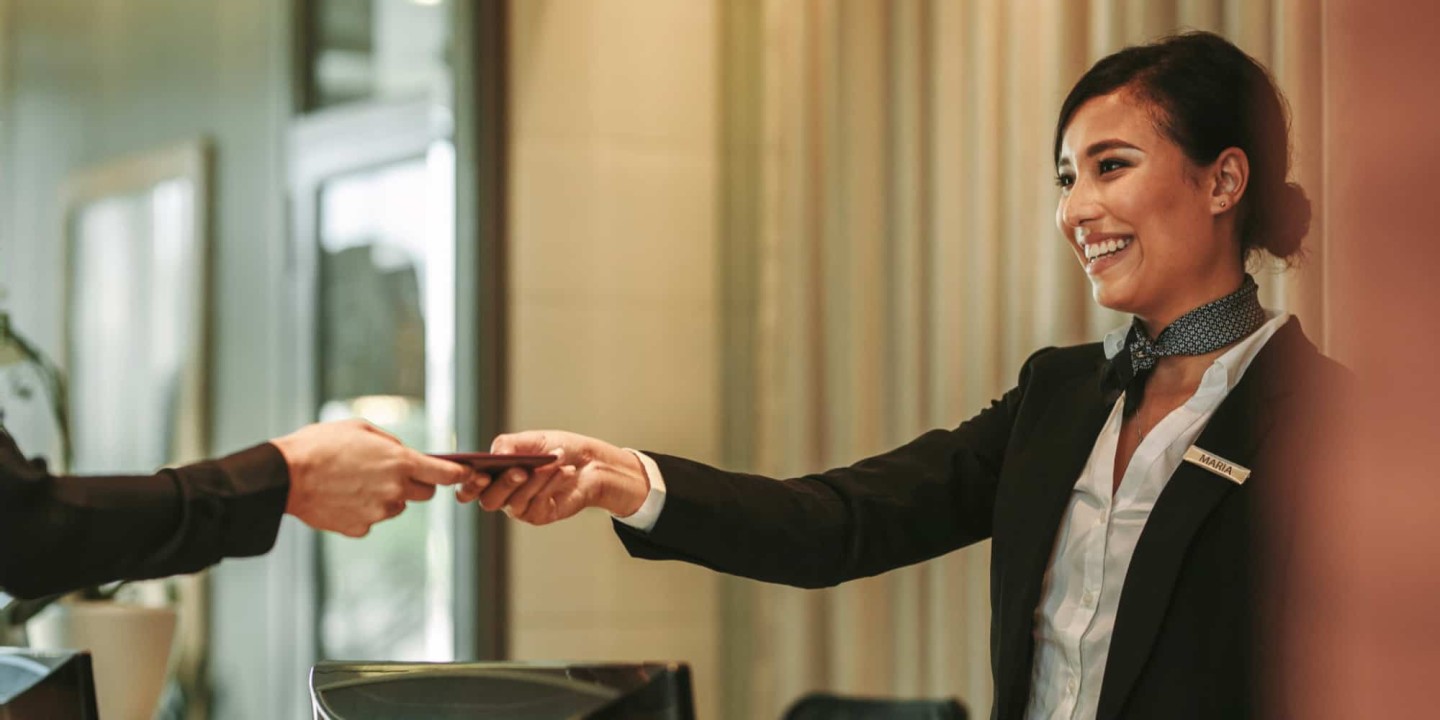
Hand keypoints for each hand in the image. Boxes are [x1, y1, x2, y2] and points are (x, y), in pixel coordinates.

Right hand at [272, 419, 473, 536]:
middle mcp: (394, 490)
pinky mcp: (359, 528)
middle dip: (415, 482)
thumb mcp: (360, 429)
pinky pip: (371, 520)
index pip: (445, 473)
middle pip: (424, 493)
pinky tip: (342, 497)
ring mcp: (378, 512)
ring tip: (354, 482)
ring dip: (386, 496)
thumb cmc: (321, 444)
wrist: (286, 475)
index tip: (465, 474)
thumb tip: (403, 453)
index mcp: (399, 462)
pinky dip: (363, 510)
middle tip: (390, 472)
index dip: (458, 474)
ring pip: (396, 506)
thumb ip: (390, 443)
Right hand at [456, 430, 648, 525]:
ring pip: (515, 502)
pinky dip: (551, 484)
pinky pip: (538, 504)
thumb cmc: (555, 448)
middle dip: (504, 484)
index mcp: (492, 475)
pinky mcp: (539, 515)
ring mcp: (519, 507)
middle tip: (521, 469)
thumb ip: (508, 445)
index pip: (468, 488)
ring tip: (555, 460)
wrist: (588, 461)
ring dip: (536, 479)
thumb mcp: (531, 440)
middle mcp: (502, 495)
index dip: (467, 486)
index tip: (478, 474)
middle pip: (489, 501)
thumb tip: (496, 455)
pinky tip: (565, 471)